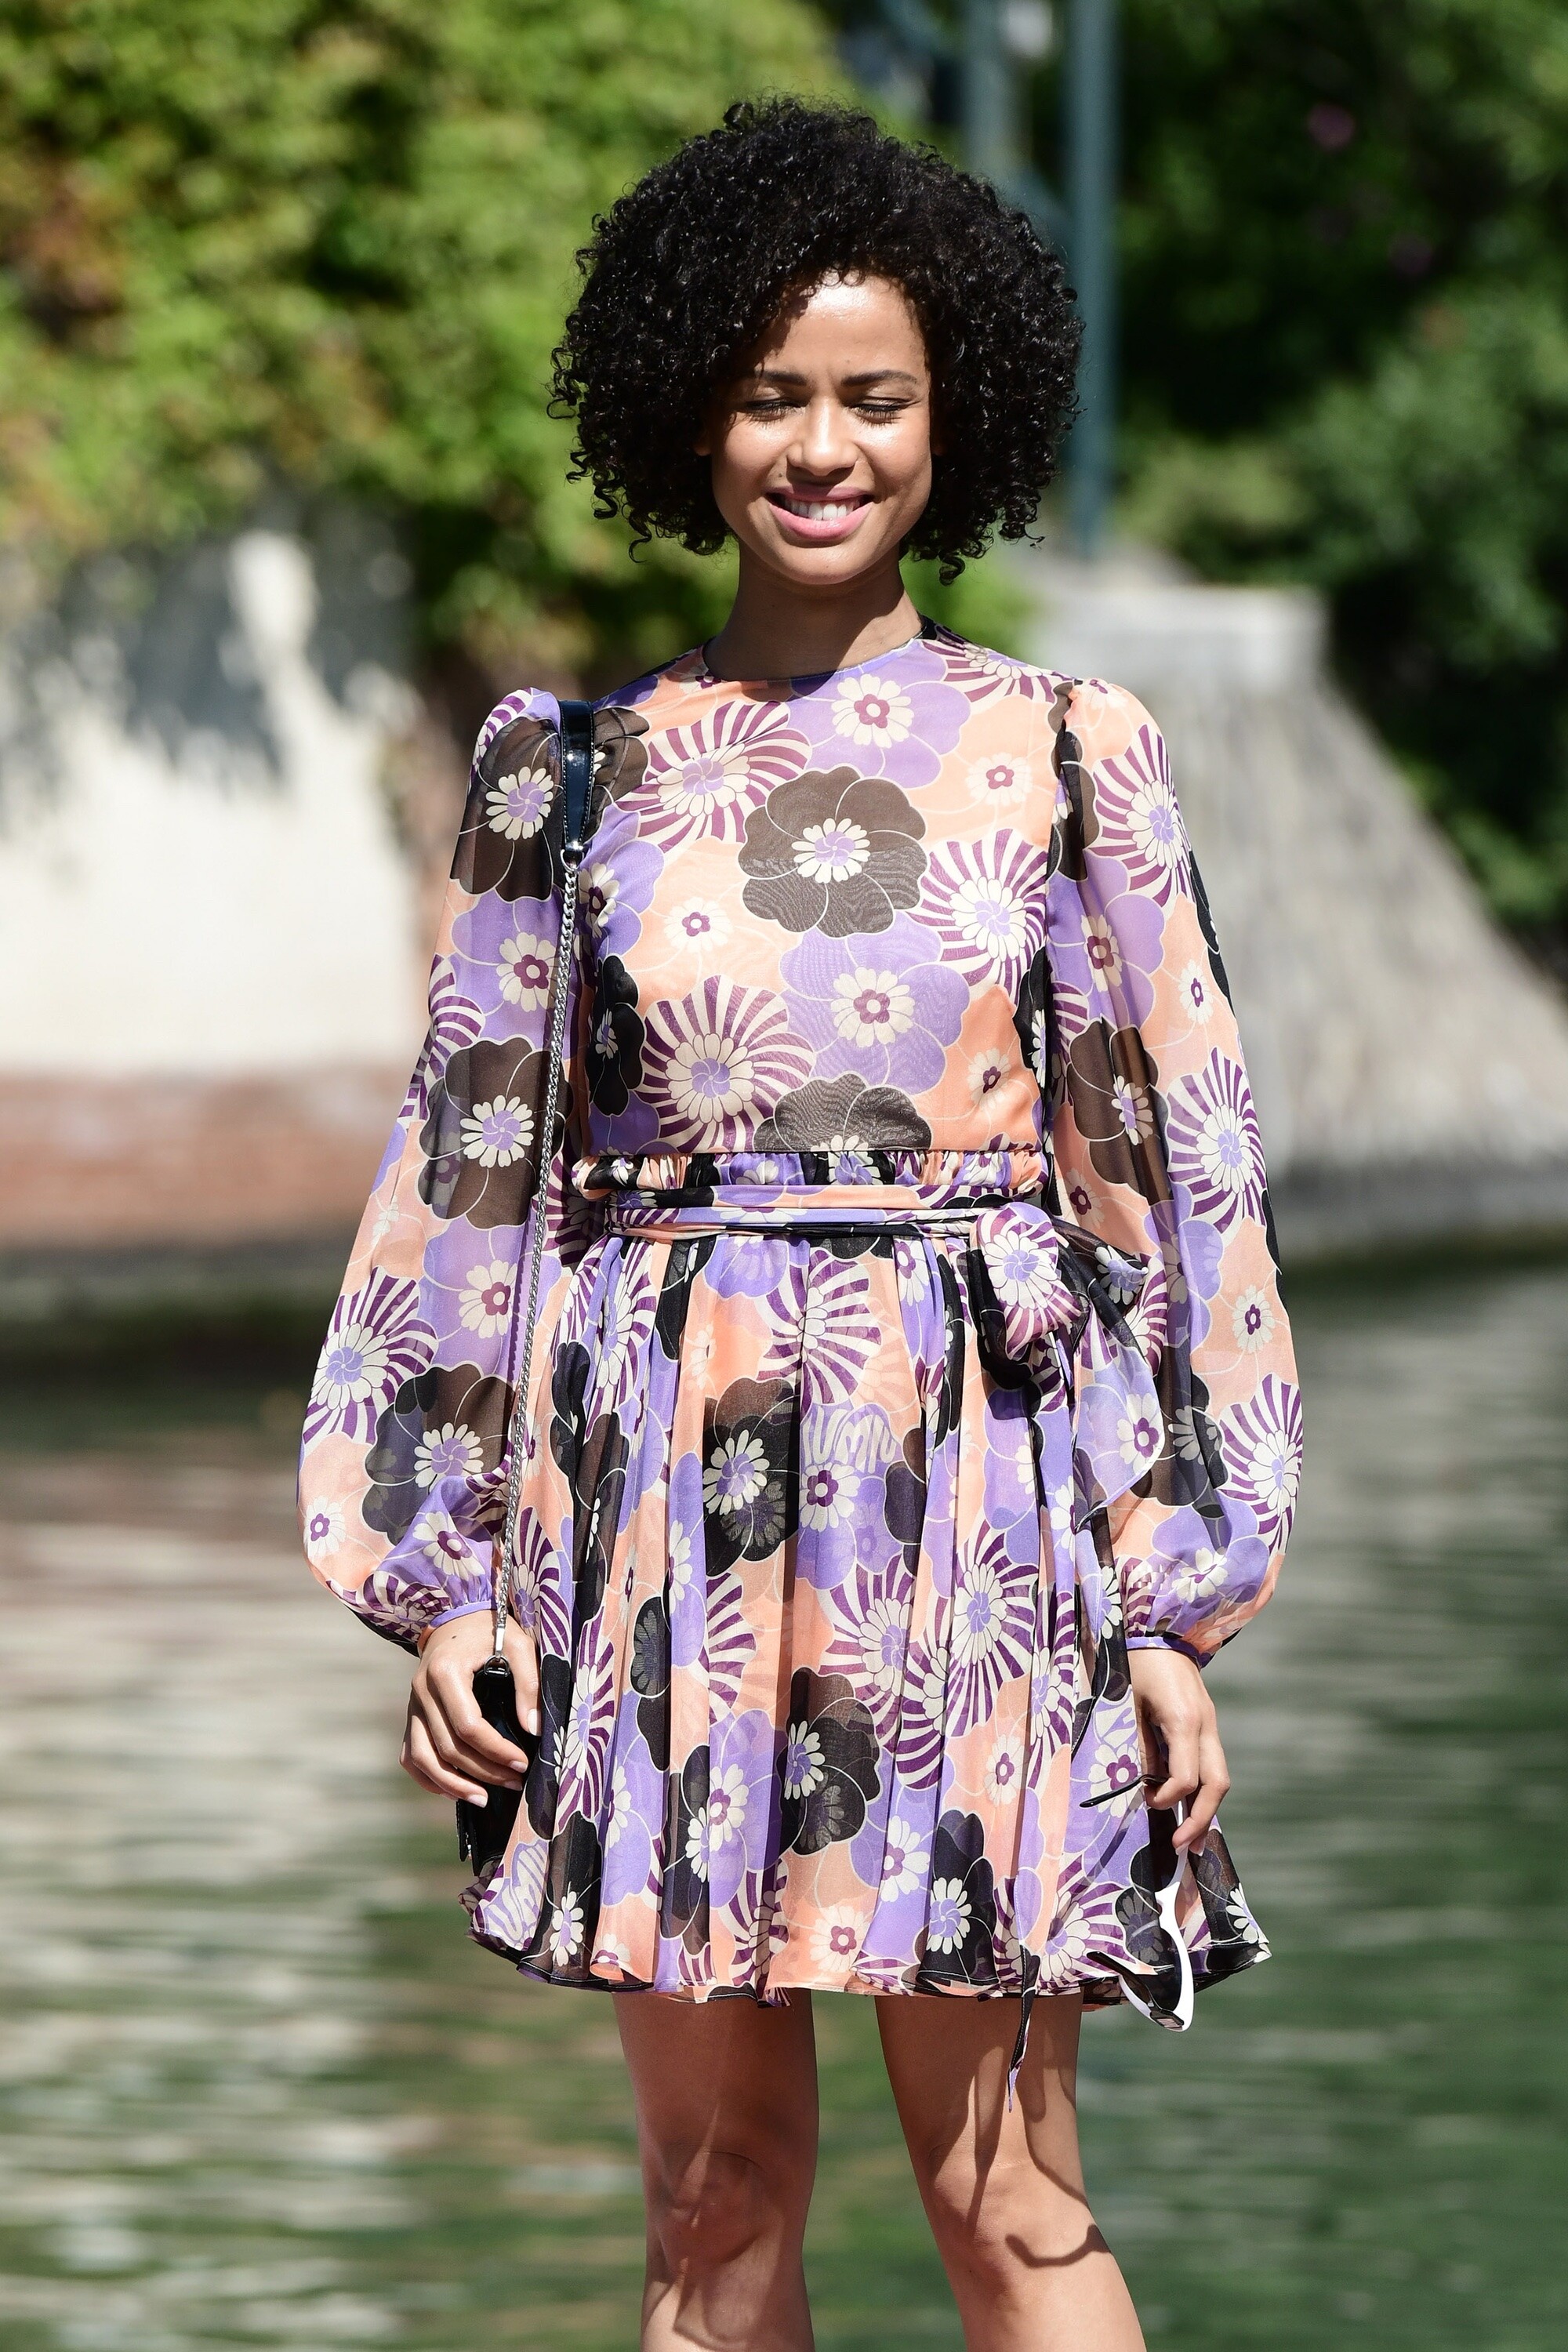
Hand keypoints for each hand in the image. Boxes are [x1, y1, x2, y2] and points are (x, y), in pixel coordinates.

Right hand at [401, 1610, 538, 1804]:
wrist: (458, 1616)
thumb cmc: (492, 1630)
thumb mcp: (519, 1645)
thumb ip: (529, 1684)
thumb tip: (533, 1730)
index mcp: (445, 1672)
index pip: (468, 1726)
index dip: (496, 1751)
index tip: (523, 1762)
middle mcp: (421, 1690)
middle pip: (447, 1747)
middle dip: (483, 1771)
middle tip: (515, 1782)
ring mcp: (412, 1704)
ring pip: (422, 1757)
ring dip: (452, 1784)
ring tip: (483, 1799)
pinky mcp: (412, 1714)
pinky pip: (410, 1754)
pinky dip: (428, 1777)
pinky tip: (452, 1790)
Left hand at [1127, 1645, 1229, 1855]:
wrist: (1156, 1626)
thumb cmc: (1133, 1661)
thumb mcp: (1125, 1701)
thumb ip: (1135, 1742)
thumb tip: (1140, 1783)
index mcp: (1183, 1719)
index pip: (1185, 1778)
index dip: (1167, 1799)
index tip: (1146, 1803)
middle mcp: (1205, 1724)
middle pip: (1217, 1783)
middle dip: (1201, 1818)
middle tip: (1181, 1845)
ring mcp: (1209, 1723)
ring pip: (1219, 1776)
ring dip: (1206, 1808)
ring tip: (1189, 1837)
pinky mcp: (1206, 1722)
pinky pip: (1211, 1762)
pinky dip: (1202, 1788)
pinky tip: (1188, 1806)